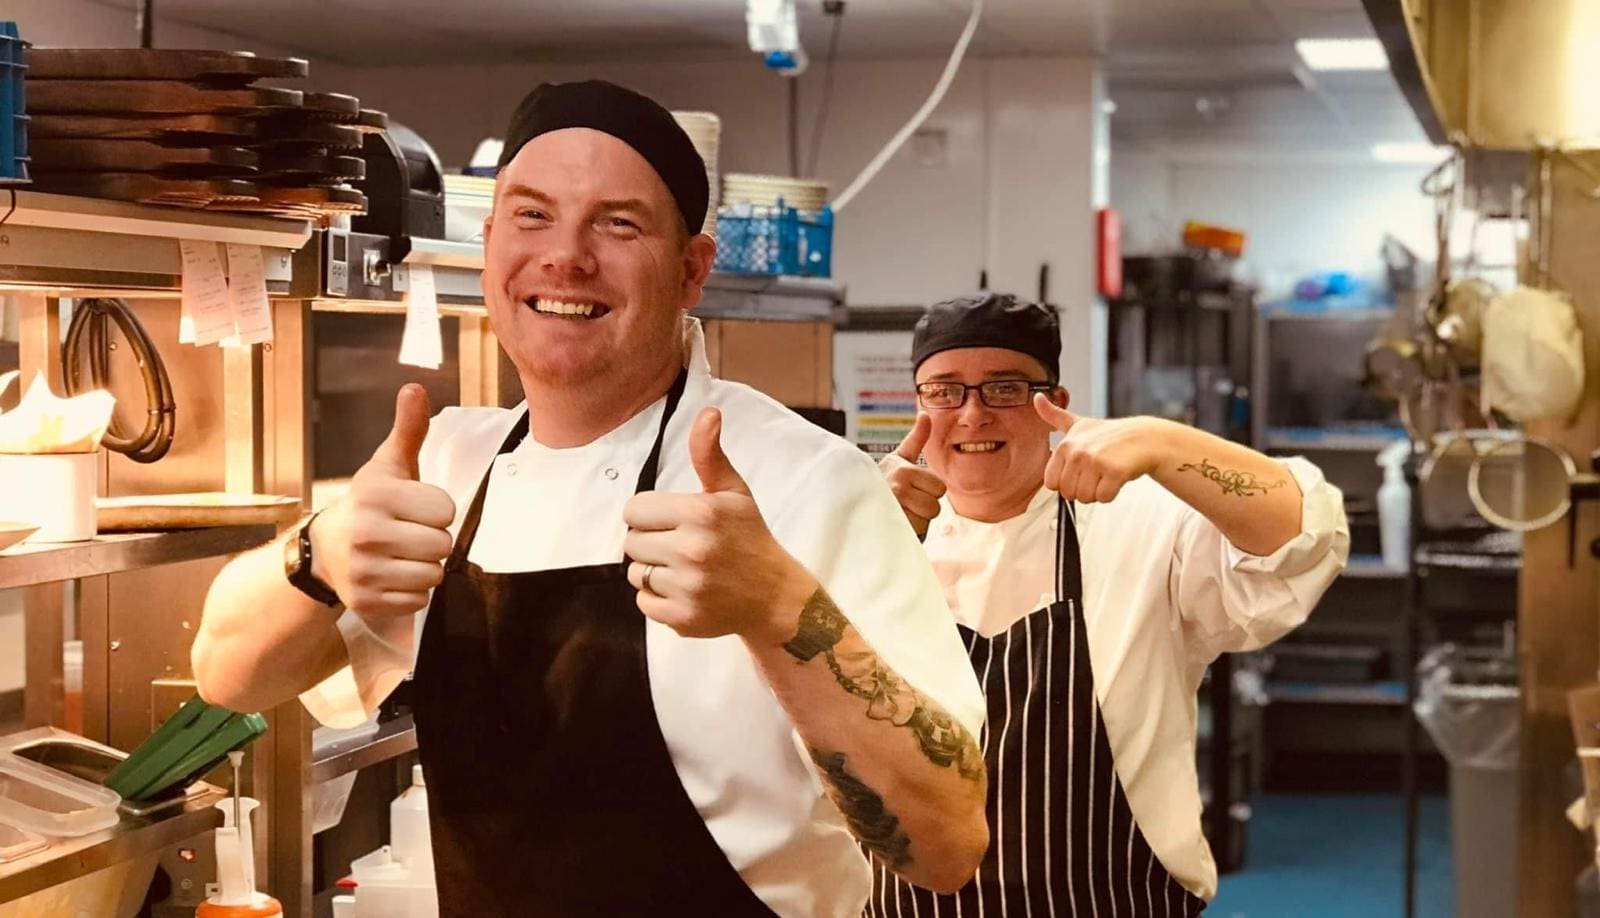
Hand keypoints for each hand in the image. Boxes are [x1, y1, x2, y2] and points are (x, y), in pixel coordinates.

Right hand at [310, 385, 456, 617]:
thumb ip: (408, 430)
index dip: (437, 510)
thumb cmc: (370, 504)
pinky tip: (391, 576)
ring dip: (425, 567)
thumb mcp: (388, 466)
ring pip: (434, 575)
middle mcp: (366, 532)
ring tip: (401, 555)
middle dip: (433, 541)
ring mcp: (363, 570)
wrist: (324, 550)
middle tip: (409, 534)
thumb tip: (415, 388)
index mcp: (377, 494)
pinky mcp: (365, 602)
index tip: (415, 509)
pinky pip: (419, 601)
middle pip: (442, 546)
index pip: (446, 510)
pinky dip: (412, 593)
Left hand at [623, 407, 815, 642]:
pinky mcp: (683, 619)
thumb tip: (708, 412)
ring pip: (635, 573)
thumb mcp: (733, 492)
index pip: (634, 510)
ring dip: (653, 571)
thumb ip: (710, 455)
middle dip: (650, 542)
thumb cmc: (748, 537)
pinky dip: (658, 598)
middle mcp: (693, 550)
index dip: (649, 514)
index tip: (673, 521)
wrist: (774, 596)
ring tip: (685, 569)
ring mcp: (688, 587)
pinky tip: (685, 591)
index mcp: (701, 513)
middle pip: (631, 542)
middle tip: (680, 546)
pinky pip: (643, 602)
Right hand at [878, 414, 945, 535]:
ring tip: (898, 512)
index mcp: (904, 471)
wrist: (853, 501)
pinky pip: (915, 533)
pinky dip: (907, 532)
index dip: (929, 490)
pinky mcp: (890, 526)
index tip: (911, 487)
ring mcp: (893, 509)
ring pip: (926, 521)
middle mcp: (898, 488)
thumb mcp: (898, 458)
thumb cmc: (882, 479)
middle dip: (923, 508)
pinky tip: (894, 523)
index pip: (940, 488)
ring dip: (915, 521)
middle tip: (904, 502)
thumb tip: (925, 413)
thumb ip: (916, 438)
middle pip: (935, 507)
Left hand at [1033, 394, 1165, 503]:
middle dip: (1082, 489)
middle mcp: (1078, 452)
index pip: (1051, 483)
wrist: (1143, 438)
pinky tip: (1116, 479)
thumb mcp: (1078, 424)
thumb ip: (1054, 415)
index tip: (1079, 471)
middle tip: (1096, 473)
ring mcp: (1097, 462)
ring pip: (1085, 498)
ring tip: (1105, 474)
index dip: (1066, 482)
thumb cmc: (1109, 435)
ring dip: (1096, 492)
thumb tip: (1037, 398)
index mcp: (1066, 445)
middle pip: (1068, 493)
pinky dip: (1111, 494)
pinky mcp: (1115, 472)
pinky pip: (1103, 498)